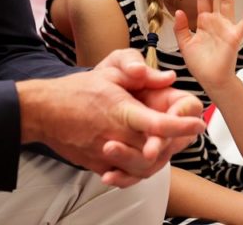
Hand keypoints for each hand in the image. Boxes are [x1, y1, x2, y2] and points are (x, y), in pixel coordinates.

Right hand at [17, 48, 203, 187]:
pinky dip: (138, 170)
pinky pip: (124, 174)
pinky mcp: (97, 165)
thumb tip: (167, 77)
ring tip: (167, 144)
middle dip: (174, 145)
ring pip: (142, 168)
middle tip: (187, 134)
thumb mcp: (109, 69)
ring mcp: (105, 155)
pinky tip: (144, 157)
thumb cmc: (77, 89)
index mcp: (121, 111)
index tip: (199, 124)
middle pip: (154, 152)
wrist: (42, 112)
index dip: (181, 126)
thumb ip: (138, 69)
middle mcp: (115, 136)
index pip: (158, 124)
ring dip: (159, 160)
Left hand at [173, 0, 242, 91]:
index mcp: (205, 23)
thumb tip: (179, 11)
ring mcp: (226, 27)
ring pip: (227, 3)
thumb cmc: (200, 64)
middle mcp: (216, 22)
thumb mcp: (185, 44)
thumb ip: (181, 28)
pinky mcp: (234, 36)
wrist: (211, 80)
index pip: (203, 0)